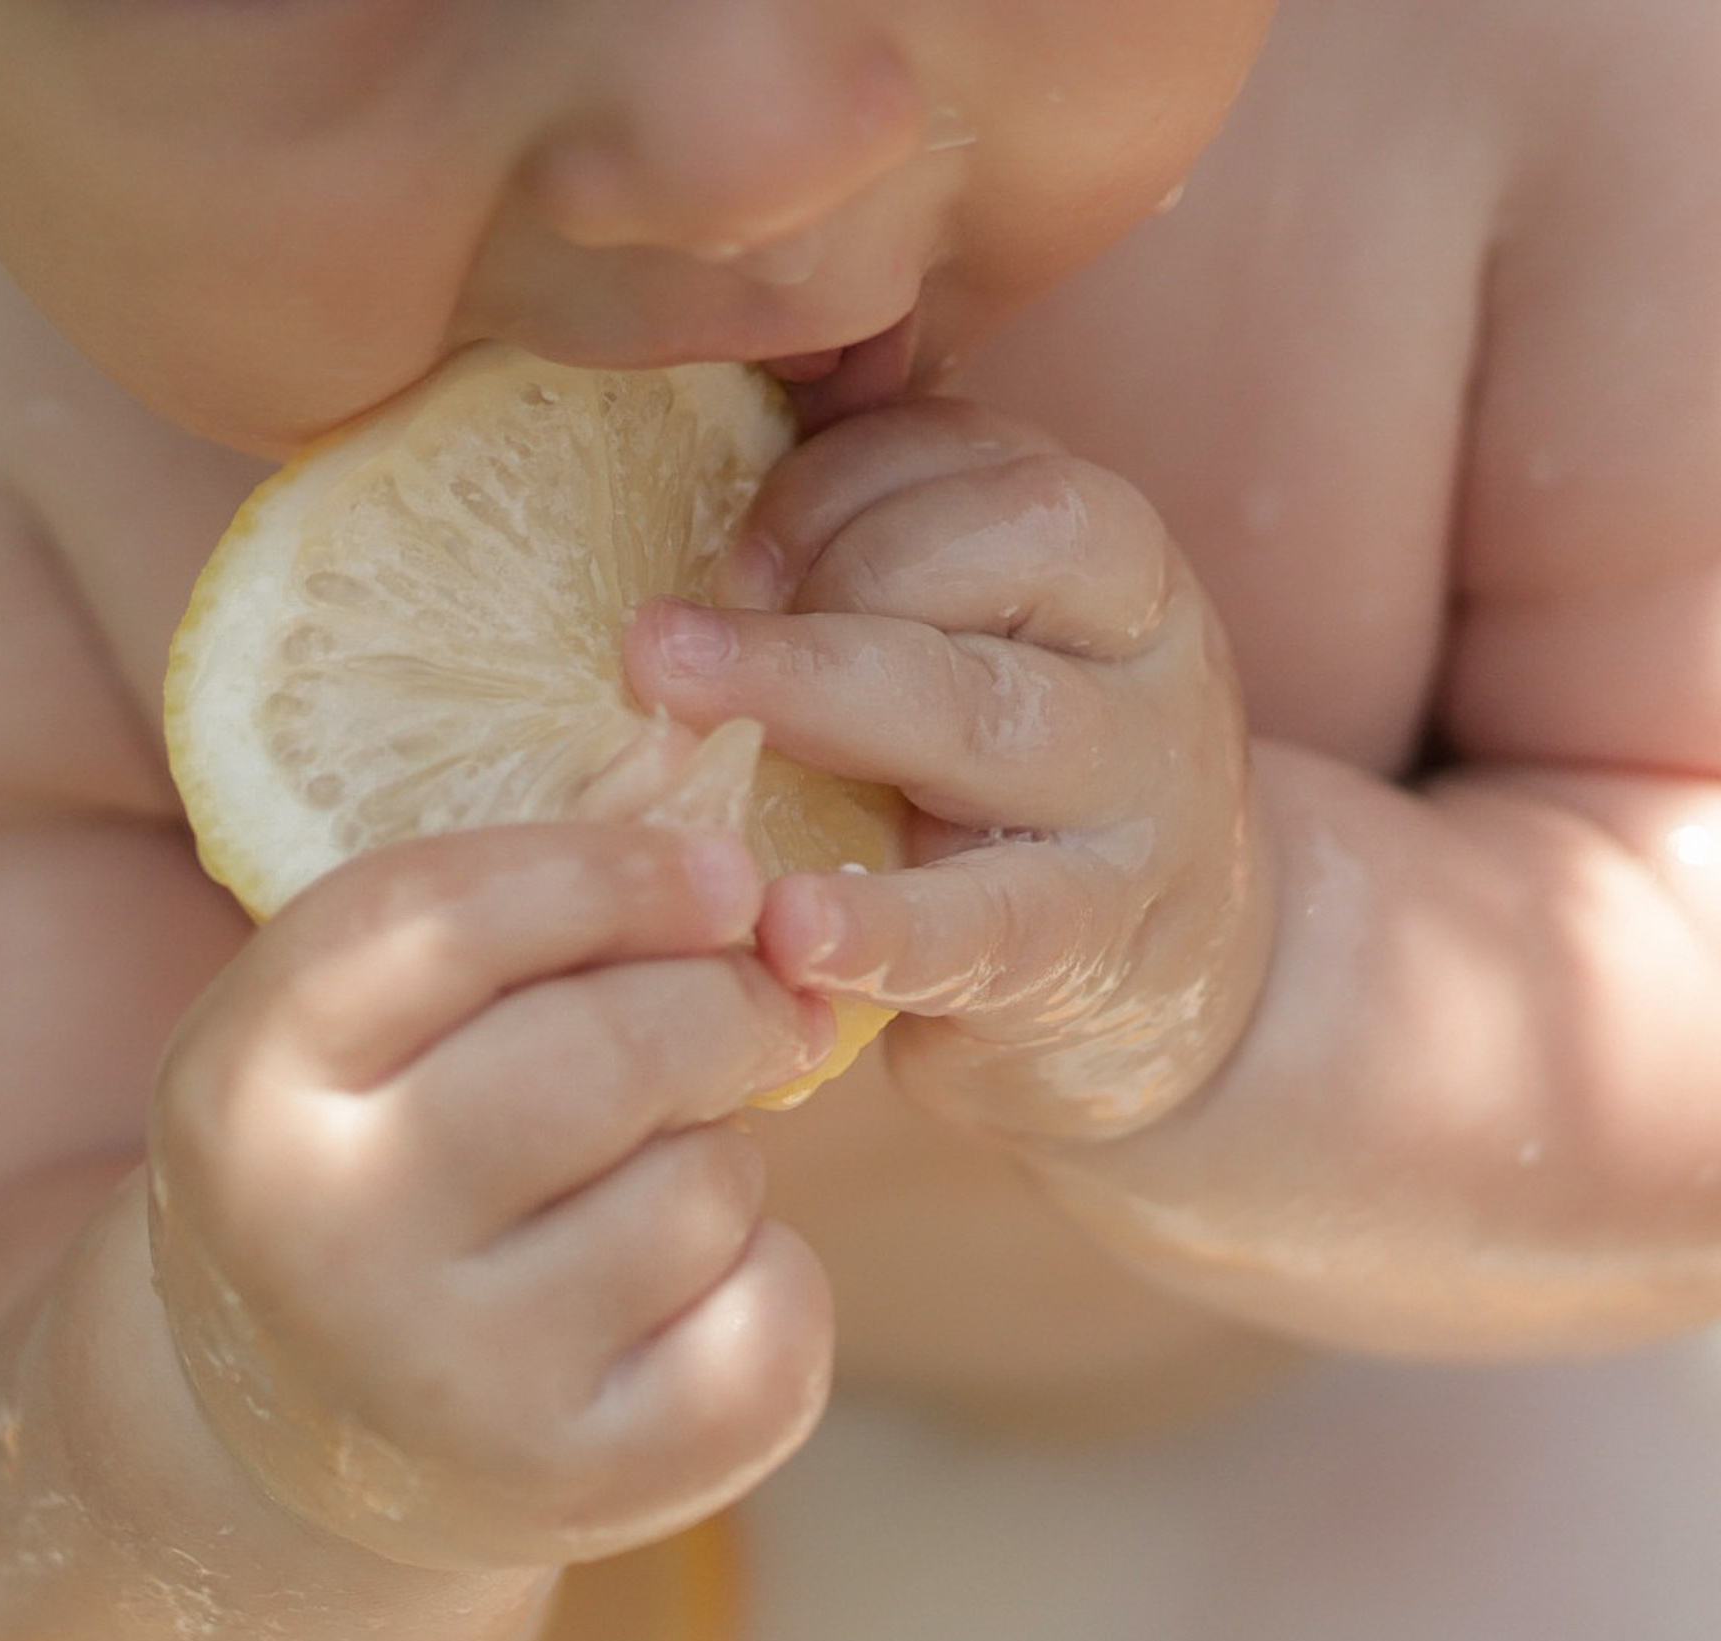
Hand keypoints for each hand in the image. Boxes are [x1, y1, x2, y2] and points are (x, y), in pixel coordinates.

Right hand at [146, 824, 834, 1568]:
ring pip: (704, 1185)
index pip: (442, 918)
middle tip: (761, 1003)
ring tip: (654, 1179)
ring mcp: (451, 1382)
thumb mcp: (373, 1029)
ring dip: (723, 1155)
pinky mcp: (581, 1484)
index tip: (723, 871)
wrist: (320, 1429)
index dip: (613, 871)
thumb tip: (694, 758)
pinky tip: (695, 1291)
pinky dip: (771, 1278)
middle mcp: (326, 1237)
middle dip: (725, 1004)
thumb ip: (510, 903)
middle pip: (610, 1054)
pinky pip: (772, 1318)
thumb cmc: (379, 1166)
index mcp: (248, 1079)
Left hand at [622, 399, 1273, 1143]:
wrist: (1173, 986)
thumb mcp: (988, 659)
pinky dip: (882, 924)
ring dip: (817, 697)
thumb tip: (695, 498)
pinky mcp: (1092, 949)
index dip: (838, 482)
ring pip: (993, 717)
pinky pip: (987, 924)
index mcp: (1107, 565)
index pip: (988, 458)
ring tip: (677, 711)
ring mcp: (1135, 806)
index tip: (726, 551)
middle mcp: (1147, 661)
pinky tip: (785, 923)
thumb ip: (883, 574)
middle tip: (663, 633)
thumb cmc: (1018, 798)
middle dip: (827, 564)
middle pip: (1017, 545)